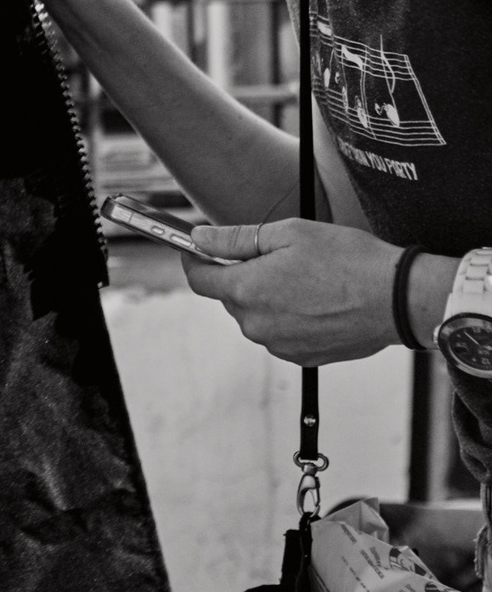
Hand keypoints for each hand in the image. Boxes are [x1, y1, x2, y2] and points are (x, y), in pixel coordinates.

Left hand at [180, 218, 405, 365]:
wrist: (398, 300)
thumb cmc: (348, 261)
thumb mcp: (287, 235)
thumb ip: (235, 239)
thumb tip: (200, 238)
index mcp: (247, 291)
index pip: (200, 279)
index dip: (194, 260)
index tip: (196, 250)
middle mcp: (257, 325)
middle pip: (230, 297)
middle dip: (240, 276)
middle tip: (271, 257)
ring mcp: (280, 345)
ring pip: (256, 316)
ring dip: (266, 297)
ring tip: (303, 279)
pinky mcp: (304, 357)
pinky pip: (280, 333)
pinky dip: (288, 317)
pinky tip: (315, 301)